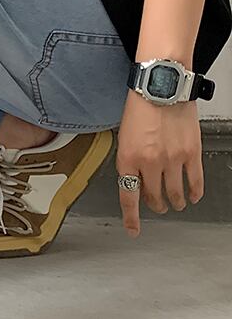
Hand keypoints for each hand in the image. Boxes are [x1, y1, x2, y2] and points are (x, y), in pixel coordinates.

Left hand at [116, 89, 203, 235]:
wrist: (161, 88)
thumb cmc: (140, 108)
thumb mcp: (123, 138)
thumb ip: (129, 161)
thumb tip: (134, 181)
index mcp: (127, 159)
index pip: (128, 197)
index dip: (131, 217)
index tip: (133, 229)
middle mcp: (149, 163)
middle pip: (153, 197)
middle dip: (155, 205)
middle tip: (157, 207)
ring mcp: (172, 160)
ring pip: (175, 193)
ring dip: (175, 202)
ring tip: (175, 203)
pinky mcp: (191, 154)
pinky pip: (195, 181)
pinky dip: (194, 192)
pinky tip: (193, 196)